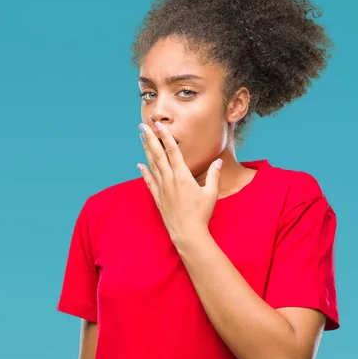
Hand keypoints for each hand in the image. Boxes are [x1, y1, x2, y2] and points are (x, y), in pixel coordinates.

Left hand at [137, 122, 221, 245]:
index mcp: (182, 176)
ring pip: (152, 165)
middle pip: (158, 154)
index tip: (159, 125)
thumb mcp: (211, 193)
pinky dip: (144, 172)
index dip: (165, 136)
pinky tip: (139, 164)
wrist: (187, 233)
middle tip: (143, 125)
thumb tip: (218, 161)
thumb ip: (214, 175)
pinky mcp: (157, 197)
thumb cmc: (201, 214)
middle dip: (150, 138)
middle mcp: (169, 179)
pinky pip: (149, 181)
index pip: (172, 151)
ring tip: (141, 138)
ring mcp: (161, 188)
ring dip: (146, 150)